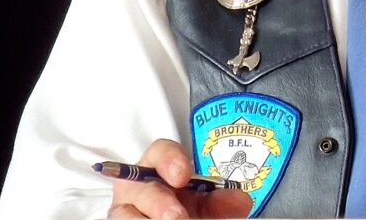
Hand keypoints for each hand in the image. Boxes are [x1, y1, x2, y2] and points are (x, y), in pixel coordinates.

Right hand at [107, 138, 252, 218]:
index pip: (159, 152)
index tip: (183, 175)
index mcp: (159, 169)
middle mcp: (138, 187)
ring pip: (126, 214)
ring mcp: (126, 209)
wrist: (177, 218)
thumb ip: (221, 198)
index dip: (169, 160)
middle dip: (160, 203)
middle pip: (142, 188)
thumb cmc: (187, 206)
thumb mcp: (205, 201)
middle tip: (177, 216)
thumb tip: (240, 199)